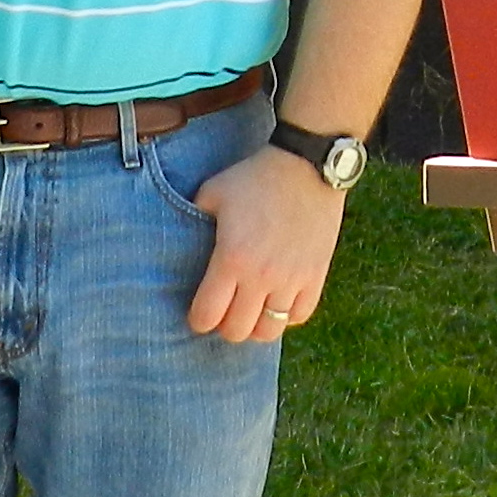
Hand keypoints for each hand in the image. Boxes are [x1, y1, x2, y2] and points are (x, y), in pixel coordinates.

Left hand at [187, 147, 349, 341]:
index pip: (207, 316)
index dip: (198, 319)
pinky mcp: (317, 275)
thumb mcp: (212, 193)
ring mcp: (292, 278)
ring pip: (270, 330)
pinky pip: (300, 315)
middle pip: (237, 331)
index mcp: (231, 259)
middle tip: (225, 310)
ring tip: (252, 310)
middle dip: (225, 325)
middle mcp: (262, 276)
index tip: (200, 310)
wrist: (307, 165)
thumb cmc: (255, 177)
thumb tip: (180, 237)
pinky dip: (287, 314)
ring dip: (256, 324)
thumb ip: (193, 220)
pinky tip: (279, 298)